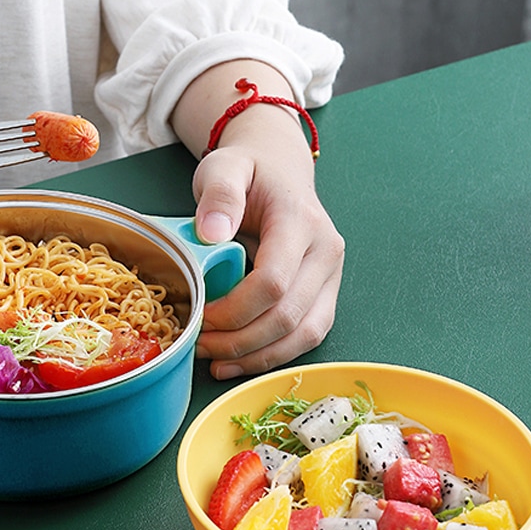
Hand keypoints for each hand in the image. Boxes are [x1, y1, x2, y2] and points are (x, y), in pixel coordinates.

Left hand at [171, 62, 344, 379]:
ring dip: (258, 357)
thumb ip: (219, 194)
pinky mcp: (324, 295)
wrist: (279, 170)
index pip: (274, 281)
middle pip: (289, 316)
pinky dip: (273, 355)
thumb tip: (213, 232)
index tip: (200, 315)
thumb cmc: (249, 172)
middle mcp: (325, 253)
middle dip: (240, 341)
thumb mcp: (224, 166)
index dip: (235, 310)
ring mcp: (330, 277)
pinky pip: (307, 337)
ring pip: (304, 335)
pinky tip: (238, 361)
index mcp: (301, 222)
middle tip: (200, 345)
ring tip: (217, 363)